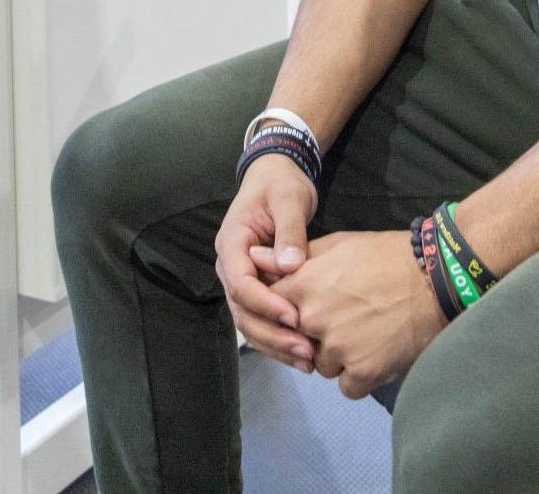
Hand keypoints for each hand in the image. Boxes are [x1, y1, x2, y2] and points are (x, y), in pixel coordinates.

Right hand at [214, 154, 319, 371]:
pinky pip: (261, 319)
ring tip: (307, 360)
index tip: (295, 317)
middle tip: (305, 350)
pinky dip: (279, 337)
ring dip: (275, 344)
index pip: (240, 283)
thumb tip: (290, 266)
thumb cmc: (281, 185)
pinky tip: (304, 353)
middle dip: (272, 334)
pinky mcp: (256, 288)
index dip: (265, 303)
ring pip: (249, 322)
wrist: (276, 177)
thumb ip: (289, 232)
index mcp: (232, 243)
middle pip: (242, 311)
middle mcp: (230, 266)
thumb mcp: (288, 200)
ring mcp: (241, 279)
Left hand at [275, 230, 445, 398]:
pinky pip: (347, 386)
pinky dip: (360, 375)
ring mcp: (338, 348)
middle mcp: (313, 319)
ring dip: (339, 357)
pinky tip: (376, 353)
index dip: (289, 311)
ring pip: (322, 365)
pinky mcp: (362, 372)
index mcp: (303, 286)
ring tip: (366, 333)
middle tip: (347, 317)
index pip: (272, 309)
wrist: (435, 277)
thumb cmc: (386, 255)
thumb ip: (292, 257)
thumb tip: (253, 258)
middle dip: (316, 334)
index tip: (310, 307)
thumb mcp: (337, 245)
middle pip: (297, 340)